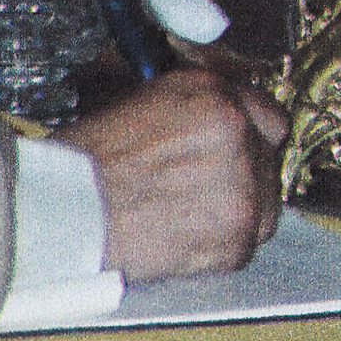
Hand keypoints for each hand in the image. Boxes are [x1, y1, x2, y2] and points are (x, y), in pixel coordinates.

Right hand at [63, 69, 287, 282]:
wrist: (71, 209)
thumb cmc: (90, 159)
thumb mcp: (142, 100)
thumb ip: (194, 104)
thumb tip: (217, 113)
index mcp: (213, 96)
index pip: (269, 115)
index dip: (250, 132)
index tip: (241, 144)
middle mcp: (237, 137)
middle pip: (269, 159)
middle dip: (243, 171)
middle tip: (204, 181)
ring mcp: (243, 192)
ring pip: (266, 204)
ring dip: (239, 208)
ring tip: (192, 211)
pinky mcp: (237, 241)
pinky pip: (247, 243)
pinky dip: (222, 243)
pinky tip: (186, 233)